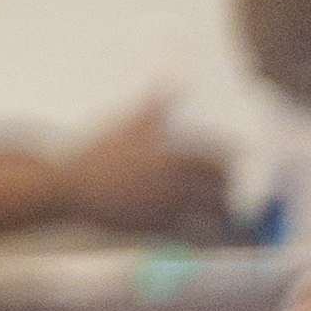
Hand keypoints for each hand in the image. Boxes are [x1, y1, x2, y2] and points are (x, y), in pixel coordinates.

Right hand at [53, 95, 231, 240]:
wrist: (70, 188)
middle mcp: (178, 189)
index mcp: (176, 160)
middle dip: (229, 190)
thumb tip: (176, 76)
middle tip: (233, 188)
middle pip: (220, 192)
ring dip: (219, 215)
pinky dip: (196, 231)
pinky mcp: (152, 229)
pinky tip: (197, 229)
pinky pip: (185, 234)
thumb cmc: (99, 153)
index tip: (239, 160)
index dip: (233, 161)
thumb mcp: (129, 123)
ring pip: (207, 217)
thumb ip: (157, 104)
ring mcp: (166, 211)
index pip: (221, 161)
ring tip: (225, 213)